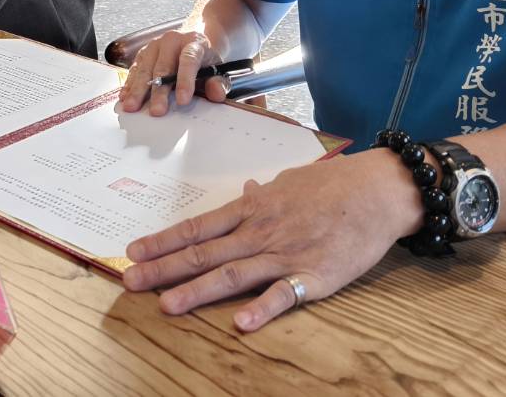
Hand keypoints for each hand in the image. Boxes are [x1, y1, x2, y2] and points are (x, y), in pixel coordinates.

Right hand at [118, 30, 228, 114]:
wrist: (193, 41)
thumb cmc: (204, 60)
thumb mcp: (217, 69)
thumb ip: (219, 83)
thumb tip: (216, 94)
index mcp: (193, 42)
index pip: (189, 60)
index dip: (185, 80)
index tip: (183, 100)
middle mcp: (172, 40)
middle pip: (163, 67)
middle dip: (159, 91)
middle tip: (157, 111)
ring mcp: (155, 45)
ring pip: (145, 68)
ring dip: (138, 90)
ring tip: (132, 107)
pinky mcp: (143, 52)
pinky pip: (135, 69)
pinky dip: (129, 84)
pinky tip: (125, 97)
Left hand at [123, 151, 419, 329]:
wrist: (377, 190)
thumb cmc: (333, 185)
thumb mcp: (290, 182)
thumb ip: (263, 195)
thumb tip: (243, 193)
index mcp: (251, 210)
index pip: (197, 227)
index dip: (163, 241)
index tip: (133, 252)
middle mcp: (260, 231)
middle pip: (204, 253)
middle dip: (164, 268)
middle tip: (129, 282)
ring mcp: (285, 254)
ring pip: (233, 274)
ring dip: (198, 291)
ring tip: (167, 305)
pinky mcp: (314, 276)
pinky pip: (285, 295)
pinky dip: (262, 308)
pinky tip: (240, 323)